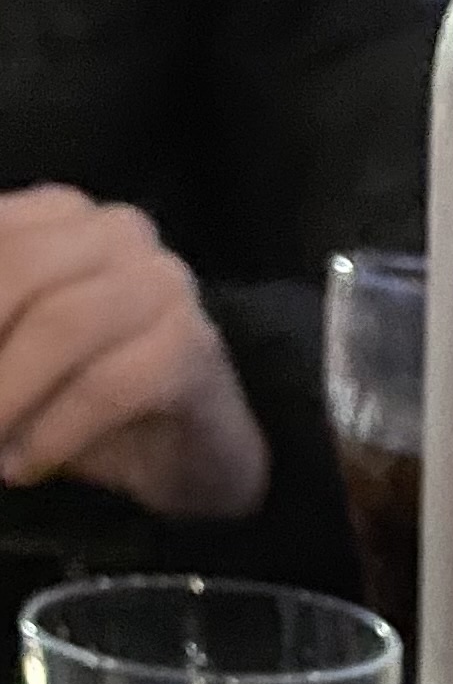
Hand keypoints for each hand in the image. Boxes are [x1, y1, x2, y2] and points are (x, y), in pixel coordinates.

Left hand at [0, 188, 268, 519]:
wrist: (201, 455)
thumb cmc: (91, 403)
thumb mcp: (11, 354)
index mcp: (60, 214)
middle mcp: (117, 232)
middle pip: (17, 268)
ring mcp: (165, 285)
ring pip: (62, 325)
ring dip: (5, 396)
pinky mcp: (194, 350)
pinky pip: (107, 386)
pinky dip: (51, 434)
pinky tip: (21, 469)